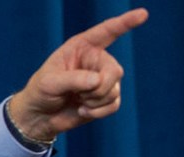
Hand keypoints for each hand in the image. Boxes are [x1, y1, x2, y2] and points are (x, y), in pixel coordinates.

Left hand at [8, 8, 148, 141]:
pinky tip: (83, 110)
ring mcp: (103, 79)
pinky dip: (98, 111)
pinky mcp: (105, 98)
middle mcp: (96, 60)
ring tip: (77, 100)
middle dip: (98, 88)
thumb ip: (72, 79)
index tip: (143, 14)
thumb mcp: (49, 83)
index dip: (126, 22)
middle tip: (79, 94)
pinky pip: (114, 104)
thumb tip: (98, 80)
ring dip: (94, 101)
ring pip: (114, 90)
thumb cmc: (41, 92)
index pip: (107, 31)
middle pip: (115, 70)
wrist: (40, 116)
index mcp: (82, 47)